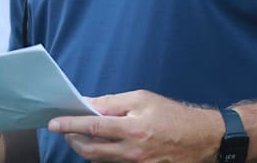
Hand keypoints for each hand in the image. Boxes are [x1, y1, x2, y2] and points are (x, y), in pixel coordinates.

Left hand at [48, 90, 222, 161]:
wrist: (202, 139)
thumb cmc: (173, 115)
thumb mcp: (143, 99)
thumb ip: (113, 103)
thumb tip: (88, 104)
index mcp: (132, 129)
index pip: (92, 128)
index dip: (70, 125)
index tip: (54, 123)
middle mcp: (132, 152)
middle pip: (90, 150)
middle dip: (72, 140)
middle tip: (64, 129)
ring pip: (99, 160)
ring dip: (85, 149)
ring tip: (79, 136)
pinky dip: (102, 156)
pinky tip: (100, 145)